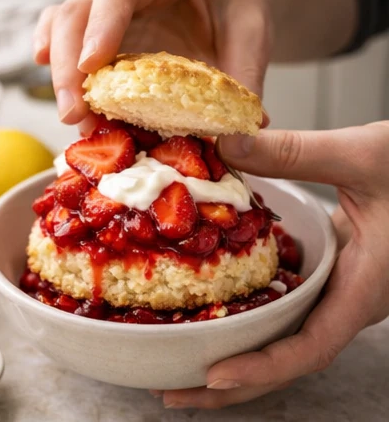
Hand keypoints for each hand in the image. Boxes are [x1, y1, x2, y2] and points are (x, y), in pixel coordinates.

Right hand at [33, 0, 271, 126]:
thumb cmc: (237, 7)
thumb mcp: (254, 35)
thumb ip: (245, 80)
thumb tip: (236, 144)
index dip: (102, 24)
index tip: (90, 67)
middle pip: (81, 8)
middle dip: (70, 63)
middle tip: (75, 113)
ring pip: (63, 21)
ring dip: (60, 70)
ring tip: (73, 116)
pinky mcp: (94, 18)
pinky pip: (59, 27)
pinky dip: (52, 52)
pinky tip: (50, 80)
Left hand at [161, 122, 388, 408]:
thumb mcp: (361, 156)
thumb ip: (294, 153)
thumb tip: (223, 148)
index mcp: (365, 289)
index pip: (310, 348)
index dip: (262, 367)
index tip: (213, 376)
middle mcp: (351, 297)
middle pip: (288, 354)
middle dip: (234, 380)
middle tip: (173, 390)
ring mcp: (342, 283)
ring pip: (286, 329)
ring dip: (238, 344)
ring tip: (179, 353)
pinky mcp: (335, 264)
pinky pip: (288, 296)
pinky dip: (250, 303)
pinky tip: (211, 296)